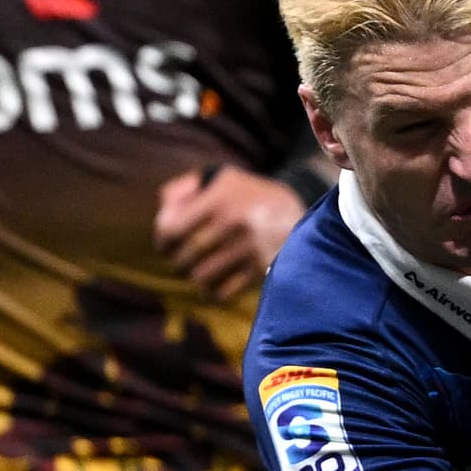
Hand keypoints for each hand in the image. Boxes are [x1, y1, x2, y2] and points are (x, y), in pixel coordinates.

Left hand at [153, 166, 309, 301]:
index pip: (171, 229)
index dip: (162, 241)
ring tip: (199, 273)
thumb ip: (185, 189)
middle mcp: (233, 222)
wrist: (309, 214)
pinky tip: (215, 285)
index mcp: (220, 198)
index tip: (165, 245)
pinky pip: (223, 292)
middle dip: (177, 262)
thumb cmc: (254, 197)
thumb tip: (162, 216)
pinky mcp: (262, 269)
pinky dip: (213, 292)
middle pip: (184, 256)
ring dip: (195, 278)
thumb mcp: (223, 178)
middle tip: (181, 261)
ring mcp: (249, 248)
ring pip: (201, 277)